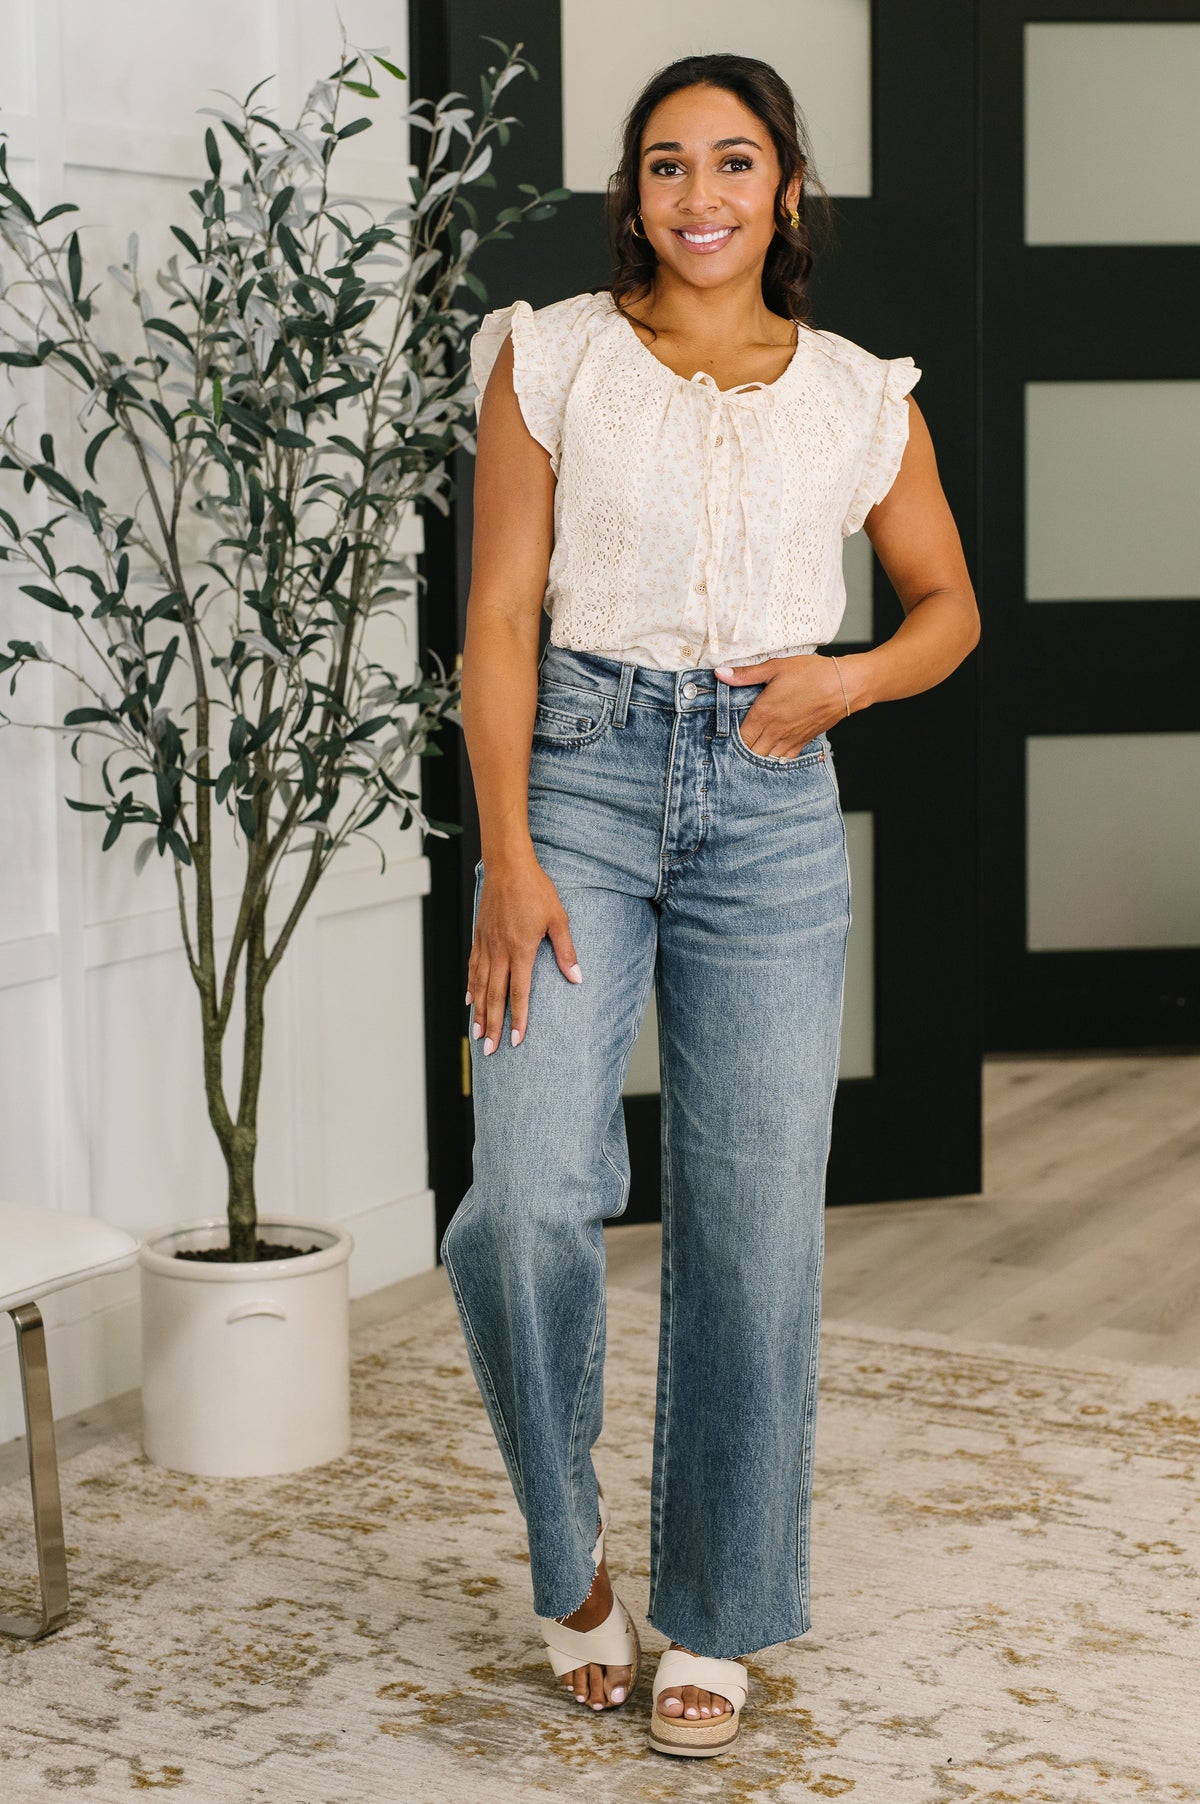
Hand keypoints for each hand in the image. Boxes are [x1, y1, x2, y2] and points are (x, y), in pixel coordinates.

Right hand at [465, 851, 581, 1053]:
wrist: (507, 866)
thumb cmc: (535, 890)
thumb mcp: (558, 919)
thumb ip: (566, 951)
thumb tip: (576, 978)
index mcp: (521, 950)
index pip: (518, 993)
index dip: (517, 1019)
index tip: (515, 1040)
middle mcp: (500, 952)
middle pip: (495, 996)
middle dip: (492, 1025)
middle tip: (489, 1050)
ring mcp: (486, 945)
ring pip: (479, 986)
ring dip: (478, 1012)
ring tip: (476, 1033)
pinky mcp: (479, 937)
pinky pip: (473, 968)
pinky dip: (471, 987)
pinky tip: (469, 1000)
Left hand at [713, 654, 847, 760]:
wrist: (846, 685)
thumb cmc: (813, 673)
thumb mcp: (776, 667)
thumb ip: (746, 674)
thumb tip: (720, 674)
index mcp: (765, 713)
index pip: (739, 737)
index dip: (728, 740)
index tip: (722, 737)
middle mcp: (776, 730)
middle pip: (750, 753)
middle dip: (740, 752)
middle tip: (732, 747)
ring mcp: (791, 738)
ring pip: (767, 759)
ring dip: (757, 758)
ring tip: (749, 753)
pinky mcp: (804, 741)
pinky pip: (785, 759)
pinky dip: (775, 760)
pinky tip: (771, 754)